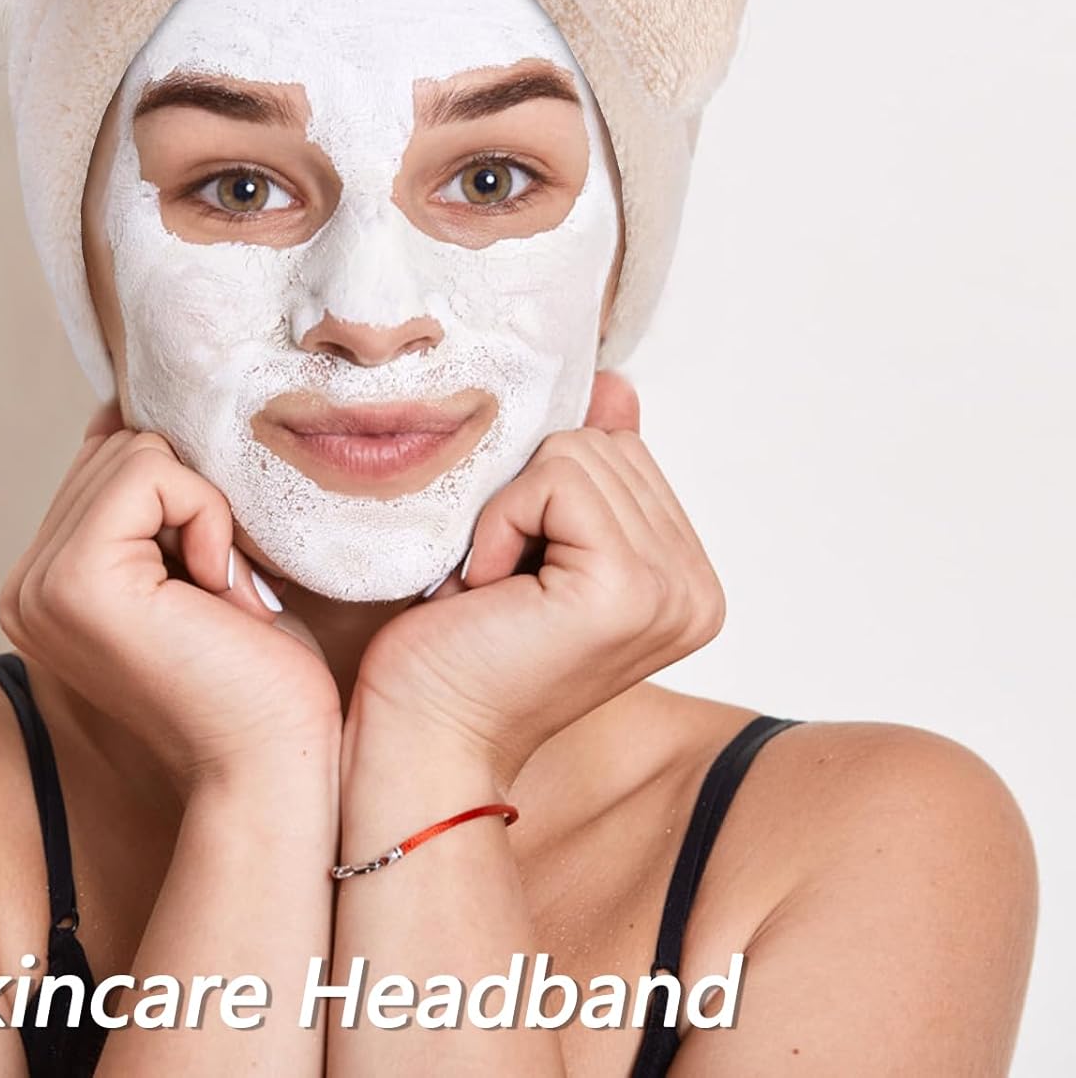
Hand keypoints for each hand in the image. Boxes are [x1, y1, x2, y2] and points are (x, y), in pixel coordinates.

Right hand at [0, 401, 342, 797]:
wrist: (272, 762)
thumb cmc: (255, 673)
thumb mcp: (193, 560)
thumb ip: (148, 499)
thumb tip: (127, 410)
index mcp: (46, 582)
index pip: (105, 462)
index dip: (178, 493)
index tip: (205, 573)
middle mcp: (26, 585)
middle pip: (118, 448)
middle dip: (191, 500)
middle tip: (214, 589)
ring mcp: (39, 584)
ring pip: (136, 452)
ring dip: (203, 510)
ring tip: (212, 592)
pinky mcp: (73, 578)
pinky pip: (149, 470)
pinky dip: (205, 515)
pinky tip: (213, 588)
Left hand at [352, 373, 724, 788]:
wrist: (423, 736)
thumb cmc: (459, 647)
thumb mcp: (533, 538)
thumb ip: (588, 467)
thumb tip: (620, 386)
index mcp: (687, 580)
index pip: (621, 450)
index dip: (544, 491)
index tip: (519, 570)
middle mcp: (698, 589)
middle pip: (605, 443)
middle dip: (527, 495)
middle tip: (501, 581)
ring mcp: (673, 591)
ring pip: (579, 452)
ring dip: (509, 511)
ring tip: (496, 587)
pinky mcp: (629, 587)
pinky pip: (556, 479)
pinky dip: (502, 521)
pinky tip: (490, 589)